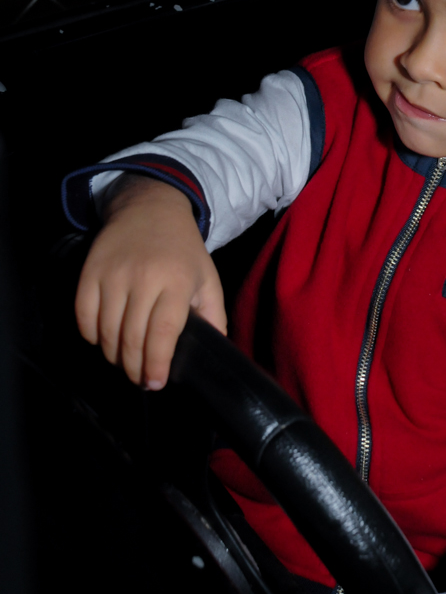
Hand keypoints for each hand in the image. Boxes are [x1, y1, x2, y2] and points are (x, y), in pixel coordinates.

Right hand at [75, 176, 226, 388]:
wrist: (150, 209)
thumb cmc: (183, 251)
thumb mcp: (207, 279)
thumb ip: (214, 316)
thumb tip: (214, 352)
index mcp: (177, 281)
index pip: (162, 332)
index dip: (156, 363)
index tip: (155, 383)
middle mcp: (143, 277)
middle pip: (131, 338)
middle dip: (134, 368)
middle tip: (141, 379)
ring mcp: (113, 274)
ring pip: (106, 332)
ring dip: (113, 356)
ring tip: (125, 361)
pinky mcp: (89, 272)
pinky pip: (84, 317)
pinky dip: (92, 336)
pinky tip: (104, 340)